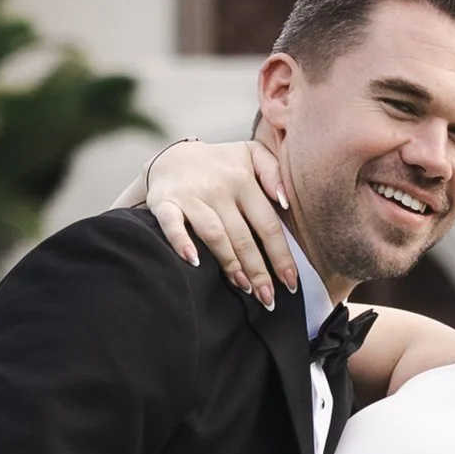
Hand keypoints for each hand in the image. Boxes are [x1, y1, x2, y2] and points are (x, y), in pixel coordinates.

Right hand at [143, 137, 301, 303]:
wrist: (170, 157)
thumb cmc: (218, 164)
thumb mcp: (251, 154)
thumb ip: (273, 171)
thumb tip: (285, 201)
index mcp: (243, 180)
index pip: (268, 224)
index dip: (280, 255)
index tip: (290, 282)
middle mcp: (218, 188)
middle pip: (243, 236)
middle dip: (257, 270)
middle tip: (268, 298)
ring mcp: (190, 196)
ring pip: (214, 234)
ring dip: (229, 262)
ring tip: (242, 286)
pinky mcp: (164, 202)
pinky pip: (172, 224)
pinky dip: (181, 242)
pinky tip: (193, 262)